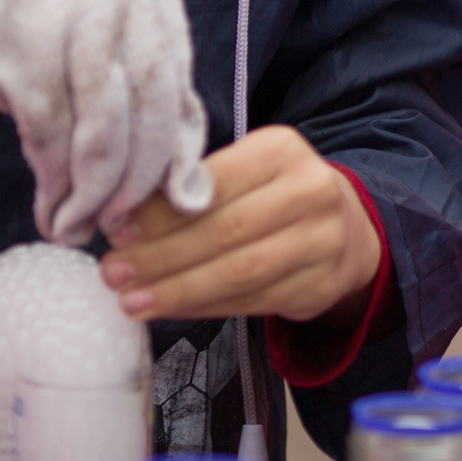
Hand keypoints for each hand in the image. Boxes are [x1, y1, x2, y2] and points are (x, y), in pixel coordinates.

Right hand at [0, 0, 211, 244]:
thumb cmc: (66, 5)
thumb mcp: (126, 33)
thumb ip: (166, 102)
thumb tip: (194, 197)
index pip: (169, 85)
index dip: (168, 153)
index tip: (167, 203)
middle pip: (129, 108)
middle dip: (124, 180)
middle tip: (113, 223)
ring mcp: (50, 17)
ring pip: (80, 122)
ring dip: (80, 186)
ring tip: (73, 222)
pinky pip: (36, 120)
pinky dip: (46, 166)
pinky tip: (49, 192)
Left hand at [100, 127, 381, 324]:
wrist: (346, 228)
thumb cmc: (272, 196)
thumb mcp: (241, 173)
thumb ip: (192, 191)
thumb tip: (123, 223)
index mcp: (282, 150)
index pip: (214, 184)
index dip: (162, 213)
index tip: (118, 233)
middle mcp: (312, 190)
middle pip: (226, 230)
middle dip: (162, 257)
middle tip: (115, 275)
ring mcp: (324, 240)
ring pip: (240, 272)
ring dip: (178, 291)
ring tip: (133, 301)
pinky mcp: (322, 285)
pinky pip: (253, 302)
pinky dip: (205, 309)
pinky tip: (173, 309)